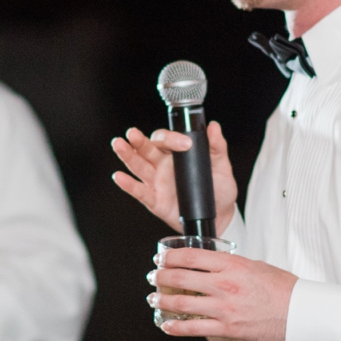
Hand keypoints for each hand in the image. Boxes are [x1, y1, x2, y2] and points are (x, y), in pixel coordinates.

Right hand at [111, 121, 238, 233]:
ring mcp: (157, 182)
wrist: (220, 214)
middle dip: (138, 141)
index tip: (184, 143)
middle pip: (146, 149)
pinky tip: (119, 176)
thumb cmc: (219, 188)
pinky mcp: (155, 201)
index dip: (171, 139)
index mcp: (177, 154)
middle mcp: (163, 165)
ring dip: (127, 156)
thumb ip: (217, 146)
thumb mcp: (222, 165)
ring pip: (138, 166)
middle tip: (132, 133)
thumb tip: (213, 126)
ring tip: (119, 144)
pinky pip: (139, 192)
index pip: (166, 140)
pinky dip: (128, 185)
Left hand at [148, 246, 295, 340]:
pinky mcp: (227, 328)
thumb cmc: (282, 289)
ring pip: (182, 303)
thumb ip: (231, 265)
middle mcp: (225, 285)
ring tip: (154, 298)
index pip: (192, 256)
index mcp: (232, 265)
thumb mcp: (256, 266)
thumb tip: (212, 265)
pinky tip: (166, 324)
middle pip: (181, 277)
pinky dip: (176, 327)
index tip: (162, 258)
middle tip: (154, 276)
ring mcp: (224, 308)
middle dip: (161, 276)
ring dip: (162, 300)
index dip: (171, 257)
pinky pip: (194, 328)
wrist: (299, 312)